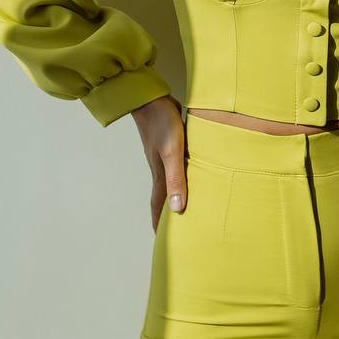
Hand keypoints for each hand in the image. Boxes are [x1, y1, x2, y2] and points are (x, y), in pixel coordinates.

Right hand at [130, 95, 186, 231]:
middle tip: (174, 228)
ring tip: (183, 204)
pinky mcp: (170, 144)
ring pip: (170, 181)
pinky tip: (188, 173)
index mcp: (159, 174)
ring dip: (174, 194)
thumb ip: (176, 179)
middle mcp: (160, 168)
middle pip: (163, 196)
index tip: (162, 240)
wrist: (150, 98)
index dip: (159, 223)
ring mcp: (163, 156)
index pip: (158, 205)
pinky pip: (176, 167)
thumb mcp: (172, 153)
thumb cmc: (162, 124)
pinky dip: (180, 176)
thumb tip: (177, 209)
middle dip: (166, 213)